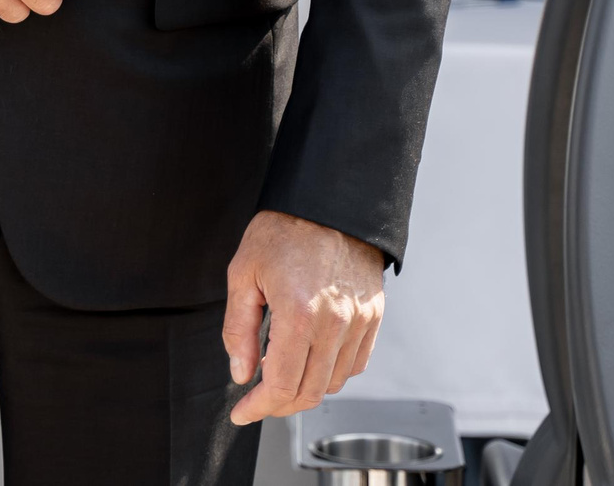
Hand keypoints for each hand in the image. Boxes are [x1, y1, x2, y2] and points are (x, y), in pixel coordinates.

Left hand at [223, 211, 385, 424]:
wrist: (328, 202)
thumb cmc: (282, 231)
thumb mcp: (243, 275)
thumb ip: (239, 330)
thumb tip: (241, 373)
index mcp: (299, 314)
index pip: (282, 385)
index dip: (259, 407)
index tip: (242, 412)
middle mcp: (336, 324)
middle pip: (310, 392)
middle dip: (279, 404)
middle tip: (256, 399)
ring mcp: (359, 322)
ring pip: (334, 382)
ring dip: (305, 389)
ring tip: (279, 375)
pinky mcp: (373, 317)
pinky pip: (356, 363)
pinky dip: (331, 373)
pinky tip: (310, 360)